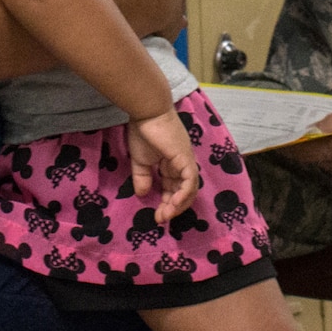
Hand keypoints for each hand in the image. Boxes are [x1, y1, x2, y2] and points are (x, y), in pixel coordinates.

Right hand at [127, 107, 201, 223]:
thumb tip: (142, 194)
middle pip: (184, 191)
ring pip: (190, 189)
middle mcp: (183, 163)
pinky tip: (174, 204)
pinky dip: (184, 194)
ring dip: (179, 205)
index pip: (174, 188)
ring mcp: (186, 161)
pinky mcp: (185, 159)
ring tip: (166, 214)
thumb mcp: (140, 160)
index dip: (167, 202)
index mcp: (173, 163)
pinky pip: (190, 181)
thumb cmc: (144, 131)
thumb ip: (143, 177)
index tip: (156, 215)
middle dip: (173, 207)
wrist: (147, 112)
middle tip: (161, 218)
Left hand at [283, 99, 331, 183]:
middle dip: (304, 148)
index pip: (305, 151)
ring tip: (314, 137)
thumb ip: (331, 119)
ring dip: (320, 152)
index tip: (276, 140)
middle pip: (314, 159)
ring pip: (327, 164)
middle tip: (294, 134)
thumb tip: (308, 126)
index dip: (290, 146)